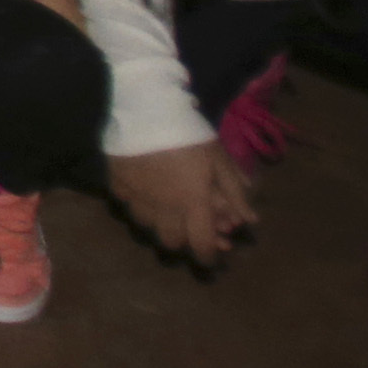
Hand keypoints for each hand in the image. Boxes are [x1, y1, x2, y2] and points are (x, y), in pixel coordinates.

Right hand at [108, 140, 258, 269]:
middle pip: (171, 242)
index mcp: (192, 203)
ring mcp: (136, 197)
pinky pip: (126, 203)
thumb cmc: (189, 132)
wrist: (146, 106)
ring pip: (146, 226)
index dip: (209, 258)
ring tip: (166, 210)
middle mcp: (164, 208)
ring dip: (159, 223)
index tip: (212, 260)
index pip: (202, 244)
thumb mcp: (219, 159)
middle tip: (189, 230)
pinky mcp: (116, 182)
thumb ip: (235, 192)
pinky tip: (143, 191)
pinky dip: (137, 203)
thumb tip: (250, 220)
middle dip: (184, 242)